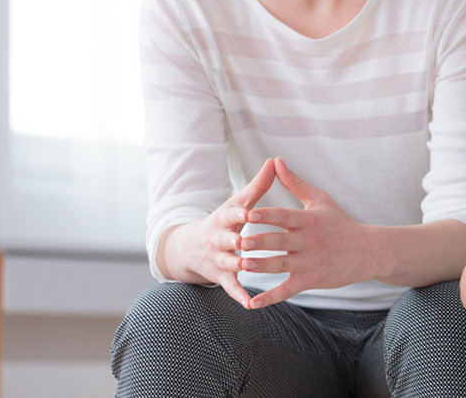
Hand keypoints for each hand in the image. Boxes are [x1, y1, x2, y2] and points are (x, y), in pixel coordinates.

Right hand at [160, 159, 276, 307]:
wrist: (190, 247)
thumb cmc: (225, 221)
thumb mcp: (237, 203)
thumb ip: (257, 185)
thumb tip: (275, 160)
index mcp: (224, 219)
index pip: (231, 214)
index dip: (239, 213)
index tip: (249, 211)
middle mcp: (218, 239)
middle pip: (226, 239)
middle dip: (235, 240)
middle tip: (245, 241)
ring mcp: (218, 259)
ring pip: (228, 262)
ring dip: (238, 265)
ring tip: (250, 267)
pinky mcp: (221, 277)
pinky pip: (231, 287)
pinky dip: (239, 295)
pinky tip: (250, 304)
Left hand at [240, 158, 368, 308]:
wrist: (367, 252)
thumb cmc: (340, 223)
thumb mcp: (320, 199)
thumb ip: (295, 182)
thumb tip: (276, 161)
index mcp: (309, 220)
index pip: (285, 216)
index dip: (267, 215)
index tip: (249, 213)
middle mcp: (309, 241)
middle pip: (281, 241)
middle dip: (261, 242)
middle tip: (241, 241)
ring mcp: (310, 262)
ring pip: (282, 265)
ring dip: (263, 266)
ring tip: (243, 265)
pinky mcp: (311, 280)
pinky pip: (288, 290)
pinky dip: (270, 297)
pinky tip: (252, 303)